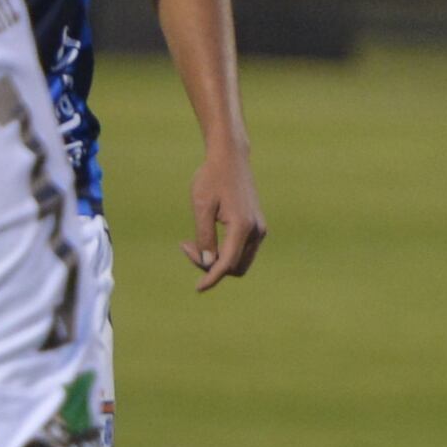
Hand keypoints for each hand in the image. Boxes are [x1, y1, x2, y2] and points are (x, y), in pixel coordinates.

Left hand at [188, 140, 266, 288]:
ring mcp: (259, 230)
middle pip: (234, 267)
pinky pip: (241, 251)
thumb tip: (207, 263)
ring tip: (193, 242)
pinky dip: (224, 252)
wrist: (230, 158)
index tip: (198, 288)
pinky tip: (206, 238)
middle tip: (187, 246)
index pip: (227, 263)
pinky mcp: (257, 227)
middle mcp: (256, 231)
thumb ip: (204, 236)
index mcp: (242, 226)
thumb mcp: (201, 206)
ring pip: (239, 261)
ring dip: (217, 260)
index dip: (212, 277)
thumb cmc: (211, 177)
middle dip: (211, 265)